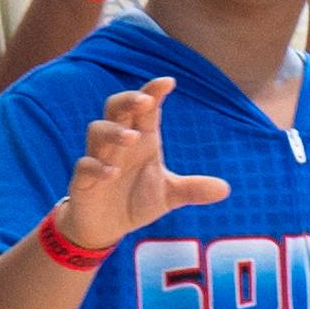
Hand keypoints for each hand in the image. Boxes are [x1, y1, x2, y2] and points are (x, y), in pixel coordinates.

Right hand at [53, 79, 228, 256]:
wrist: (106, 226)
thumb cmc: (136, 200)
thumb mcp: (168, 195)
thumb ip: (193, 189)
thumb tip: (226, 189)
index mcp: (142, 138)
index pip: (146, 108)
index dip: (154, 91)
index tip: (169, 81)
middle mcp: (119, 143)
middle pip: (116, 108)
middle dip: (128, 100)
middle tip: (145, 100)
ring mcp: (99, 158)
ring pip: (97, 130)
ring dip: (113, 131)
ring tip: (131, 137)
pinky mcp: (83, 179)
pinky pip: (85, 165)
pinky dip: (97, 166)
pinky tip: (112, 172)